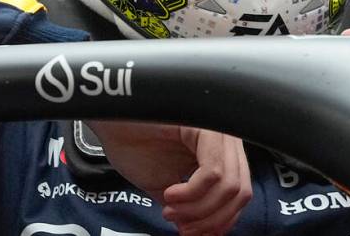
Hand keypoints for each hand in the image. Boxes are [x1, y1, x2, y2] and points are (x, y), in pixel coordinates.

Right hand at [88, 121, 251, 234]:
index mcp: (222, 151)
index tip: (191, 232)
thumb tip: (205, 232)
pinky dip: (192, 193)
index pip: (241, 193)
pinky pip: (213, 172)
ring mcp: (218, 130)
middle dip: (210, 219)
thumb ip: (191, 208)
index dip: (219, 221)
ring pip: (229, 185)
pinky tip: (170, 194)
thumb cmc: (135, 147)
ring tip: (170, 209)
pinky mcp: (205, 126)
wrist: (109, 124)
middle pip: (241, 192)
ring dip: (198, 209)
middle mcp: (227, 138)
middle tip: (180, 225)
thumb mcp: (169, 188)